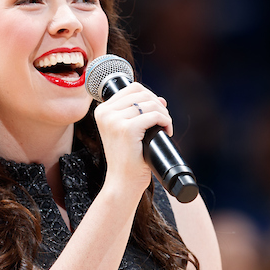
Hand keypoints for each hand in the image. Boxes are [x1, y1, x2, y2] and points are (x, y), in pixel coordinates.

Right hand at [93, 82, 172, 196]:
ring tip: (165, 128)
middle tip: (163, 122)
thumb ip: (140, 112)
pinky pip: (155, 116)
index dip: (150, 96)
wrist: (122, 181)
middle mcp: (105, 113)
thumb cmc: (128, 157)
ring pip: (151, 104)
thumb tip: (161, 99)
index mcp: (102, 110)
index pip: (132, 88)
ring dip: (164, 115)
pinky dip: (166, 122)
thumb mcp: (129, 130)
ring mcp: (114, 120)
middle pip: (143, 94)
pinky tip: (166, 132)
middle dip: (159, 106)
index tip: (157, 110)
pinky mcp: (127, 129)